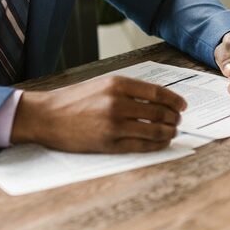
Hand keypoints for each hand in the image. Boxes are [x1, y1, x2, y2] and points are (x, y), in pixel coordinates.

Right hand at [10, 75, 186, 153]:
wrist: (46, 116)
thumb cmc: (73, 100)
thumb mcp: (101, 84)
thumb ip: (127, 90)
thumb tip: (157, 99)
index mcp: (116, 84)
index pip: (157, 92)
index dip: (175, 100)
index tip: (183, 105)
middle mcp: (118, 103)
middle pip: (160, 112)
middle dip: (174, 118)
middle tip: (178, 120)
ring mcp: (114, 125)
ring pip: (154, 130)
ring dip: (168, 132)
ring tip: (172, 132)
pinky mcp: (109, 143)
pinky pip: (142, 146)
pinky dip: (156, 145)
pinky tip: (161, 143)